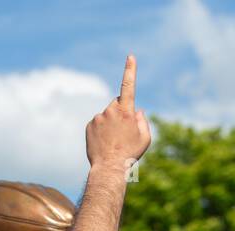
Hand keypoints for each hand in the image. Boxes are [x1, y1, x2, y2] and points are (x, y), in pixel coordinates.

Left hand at [85, 55, 151, 170]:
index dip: (130, 70)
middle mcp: (111, 111)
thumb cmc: (130, 154)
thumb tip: (138, 110)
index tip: (130, 56)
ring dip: (110, 123)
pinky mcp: (89, 124)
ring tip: (112, 141)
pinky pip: (97, 123)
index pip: (129, 86)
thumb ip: (143, 121)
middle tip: (123, 132)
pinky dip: (101, 130)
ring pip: (107, 114)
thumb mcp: (145, 138)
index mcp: (127, 112)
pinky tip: (104, 142)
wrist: (109, 168)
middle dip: (121, 112)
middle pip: (117, 103)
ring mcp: (98, 117)